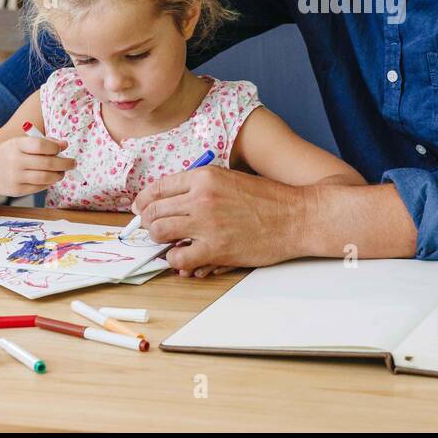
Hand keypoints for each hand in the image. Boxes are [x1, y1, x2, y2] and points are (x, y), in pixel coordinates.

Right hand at [0, 136, 74, 198]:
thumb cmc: (8, 154)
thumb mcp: (20, 143)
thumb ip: (42, 142)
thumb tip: (64, 145)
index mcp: (16, 145)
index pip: (41, 145)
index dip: (55, 147)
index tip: (63, 147)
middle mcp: (15, 161)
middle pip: (47, 163)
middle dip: (64, 163)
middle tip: (72, 163)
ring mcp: (15, 177)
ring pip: (45, 177)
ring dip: (58, 175)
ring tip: (62, 172)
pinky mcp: (16, 190)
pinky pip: (39, 187)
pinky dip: (48, 183)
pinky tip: (50, 178)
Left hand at [133, 167, 303, 273]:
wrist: (297, 216)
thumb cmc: (269, 199)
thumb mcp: (231, 179)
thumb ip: (202, 188)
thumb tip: (173, 203)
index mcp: (204, 176)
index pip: (158, 187)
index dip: (144, 200)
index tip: (140, 209)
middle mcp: (201, 197)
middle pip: (154, 210)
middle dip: (148, 221)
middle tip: (153, 229)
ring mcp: (206, 223)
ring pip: (159, 232)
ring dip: (159, 239)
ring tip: (168, 243)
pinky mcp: (215, 249)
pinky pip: (177, 258)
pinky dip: (175, 260)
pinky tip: (185, 258)